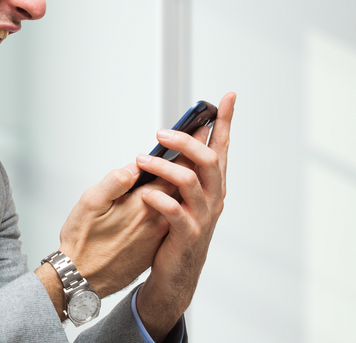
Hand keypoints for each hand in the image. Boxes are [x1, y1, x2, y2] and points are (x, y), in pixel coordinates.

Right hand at [36, 161, 170, 317]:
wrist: (83, 279)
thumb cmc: (82, 242)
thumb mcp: (90, 204)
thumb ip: (114, 182)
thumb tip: (134, 167)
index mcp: (140, 206)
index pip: (171, 174)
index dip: (179, 155)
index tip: (183, 141)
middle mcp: (155, 222)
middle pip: (179, 189)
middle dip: (182, 169)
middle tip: (185, 151)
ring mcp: (156, 237)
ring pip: (175, 206)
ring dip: (175, 189)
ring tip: (169, 174)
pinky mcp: (153, 248)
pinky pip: (168, 222)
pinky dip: (168, 208)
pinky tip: (158, 201)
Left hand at [135, 92, 235, 341]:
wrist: (176, 272)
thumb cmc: (177, 227)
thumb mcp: (182, 194)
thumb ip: (184, 167)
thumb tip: (176, 136)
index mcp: (213, 184)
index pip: (222, 146)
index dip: (225, 121)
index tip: (227, 96)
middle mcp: (214, 197)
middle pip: (209, 160)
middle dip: (186, 141)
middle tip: (160, 133)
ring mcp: (203, 216)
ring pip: (191, 182)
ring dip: (165, 167)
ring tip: (141, 160)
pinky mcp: (188, 235)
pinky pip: (176, 213)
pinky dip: (158, 200)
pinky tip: (143, 194)